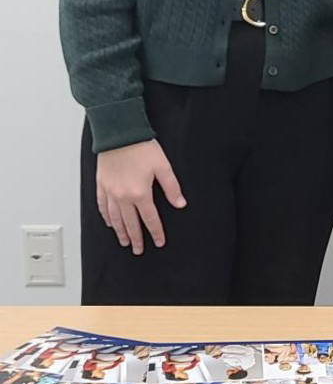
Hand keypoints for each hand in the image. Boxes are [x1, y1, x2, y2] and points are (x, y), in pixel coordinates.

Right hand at [96, 140, 185, 254]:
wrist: (119, 134)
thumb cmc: (141, 147)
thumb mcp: (163, 167)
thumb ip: (172, 187)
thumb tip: (180, 204)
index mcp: (140, 194)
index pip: (150, 219)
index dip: (155, 232)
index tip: (159, 242)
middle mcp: (123, 196)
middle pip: (130, 223)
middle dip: (136, 238)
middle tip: (138, 250)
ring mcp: (110, 192)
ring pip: (115, 218)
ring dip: (120, 232)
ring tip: (124, 242)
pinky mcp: (101, 185)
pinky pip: (102, 206)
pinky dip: (106, 217)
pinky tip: (109, 223)